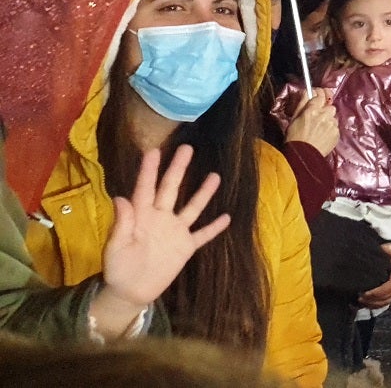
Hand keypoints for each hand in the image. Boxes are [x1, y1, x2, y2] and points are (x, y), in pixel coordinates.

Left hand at [97, 146, 230, 335]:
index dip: (149, 171)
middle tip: (187, 148)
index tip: (154, 151)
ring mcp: (175, 232)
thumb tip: (120, 198)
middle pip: (170, 190)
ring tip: (215, 175)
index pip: (145, 189)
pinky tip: (226, 217)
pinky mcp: (185, 247)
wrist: (130, 292)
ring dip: (203, 193)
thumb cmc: (117, 268)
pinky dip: (214, 228)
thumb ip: (121, 224)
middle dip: (178, 169)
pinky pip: (202, 235)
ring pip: (191, 208)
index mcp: (140, 216)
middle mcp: (160, 218)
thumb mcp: (115, 247)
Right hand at [286, 90, 338, 155]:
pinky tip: (322, 135)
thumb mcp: (293, 119)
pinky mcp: (337, 133)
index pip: (319, 94)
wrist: (303, 157)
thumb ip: (302, 103)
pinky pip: (335, 126)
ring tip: (319, 128)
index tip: (318, 93)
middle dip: (324, 108)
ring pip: (333, 116)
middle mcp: (324, 115)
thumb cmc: (294, 138)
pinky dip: (330, 129)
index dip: (319, 93)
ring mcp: (332, 124)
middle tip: (317, 115)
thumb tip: (307, 91)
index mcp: (311, 110)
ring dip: (328, 119)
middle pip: (329, 105)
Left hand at [357, 243, 390, 309]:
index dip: (378, 291)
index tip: (366, 292)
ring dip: (374, 303)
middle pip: (388, 296)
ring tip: (362, 300)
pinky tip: (367, 303)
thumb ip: (390, 249)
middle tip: (360, 296)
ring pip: (387, 301)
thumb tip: (384, 248)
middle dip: (374, 298)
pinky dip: (376, 305)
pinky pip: (386, 302)